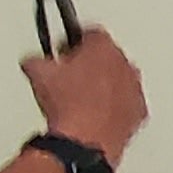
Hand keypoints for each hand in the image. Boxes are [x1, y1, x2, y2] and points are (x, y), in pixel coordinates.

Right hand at [25, 27, 146, 164]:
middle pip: (108, 56)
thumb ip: (36, 60)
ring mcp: (135, 89)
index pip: (92, 33)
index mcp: (103, 47)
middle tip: (72, 75)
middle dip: (92, 63)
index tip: (65, 50)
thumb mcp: (39, 73)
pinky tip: (97, 115)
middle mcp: (125, 65)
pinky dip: (116, 106)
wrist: (84, 139)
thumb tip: (33, 63)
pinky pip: (128, 103)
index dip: (74, 41)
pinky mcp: (139, 112)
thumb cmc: (68, 104)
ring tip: (82, 98)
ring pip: (121, 80)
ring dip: (106, 85)